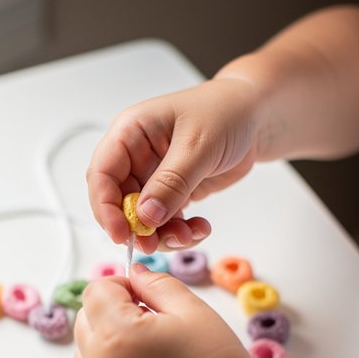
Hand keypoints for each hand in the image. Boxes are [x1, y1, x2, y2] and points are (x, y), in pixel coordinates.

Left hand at [74, 265, 255, 357]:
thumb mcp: (190, 308)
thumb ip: (155, 284)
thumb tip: (134, 273)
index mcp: (117, 333)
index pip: (96, 291)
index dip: (121, 285)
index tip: (145, 296)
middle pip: (85, 316)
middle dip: (111, 308)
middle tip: (149, 318)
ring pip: (84, 345)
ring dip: (105, 335)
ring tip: (143, 343)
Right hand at [86, 76, 262, 252]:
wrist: (256, 117)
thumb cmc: (226, 113)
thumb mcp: (198, 145)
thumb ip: (171, 182)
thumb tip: (146, 216)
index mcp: (131, 133)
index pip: (101, 174)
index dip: (105, 207)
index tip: (120, 234)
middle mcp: (136, 156)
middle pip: (117, 202)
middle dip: (134, 227)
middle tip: (153, 245)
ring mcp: (153, 176)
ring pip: (141, 218)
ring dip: (160, 234)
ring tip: (187, 235)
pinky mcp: (171, 192)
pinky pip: (165, 221)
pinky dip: (179, 232)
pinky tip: (199, 228)